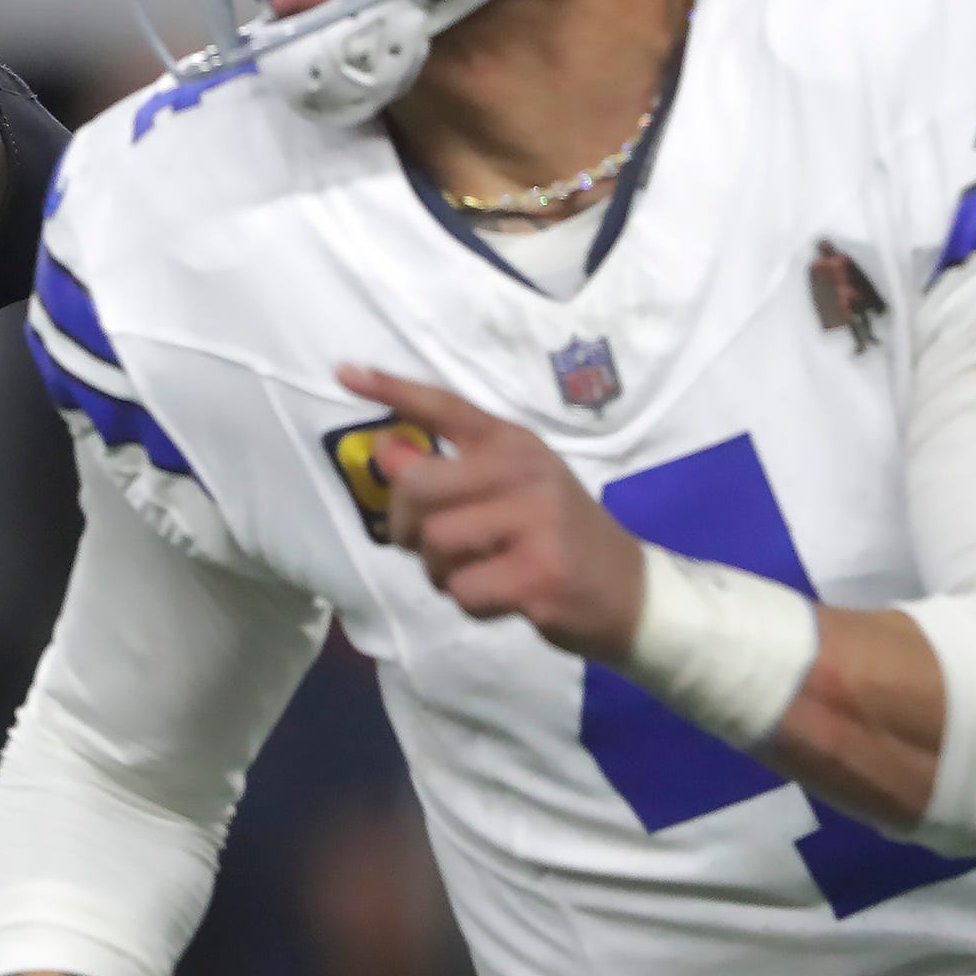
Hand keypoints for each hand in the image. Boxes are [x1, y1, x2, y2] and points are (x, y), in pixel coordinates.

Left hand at [336, 364, 644, 658]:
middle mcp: (525, 471)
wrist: (631, 592)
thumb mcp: (509, 489)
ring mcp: (535, 521)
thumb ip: (449, 471)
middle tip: (427, 544)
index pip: (445, 407)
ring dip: (440, 571)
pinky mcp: (538, 574)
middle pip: (417, 486)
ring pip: (435, 544)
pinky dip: (468, 602)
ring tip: (475, 571)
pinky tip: (502, 596)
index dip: (392, 390)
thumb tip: (384, 452)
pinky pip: (462, 590)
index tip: (344, 372)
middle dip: (406, 525)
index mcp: (514, 443)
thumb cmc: (554, 537)